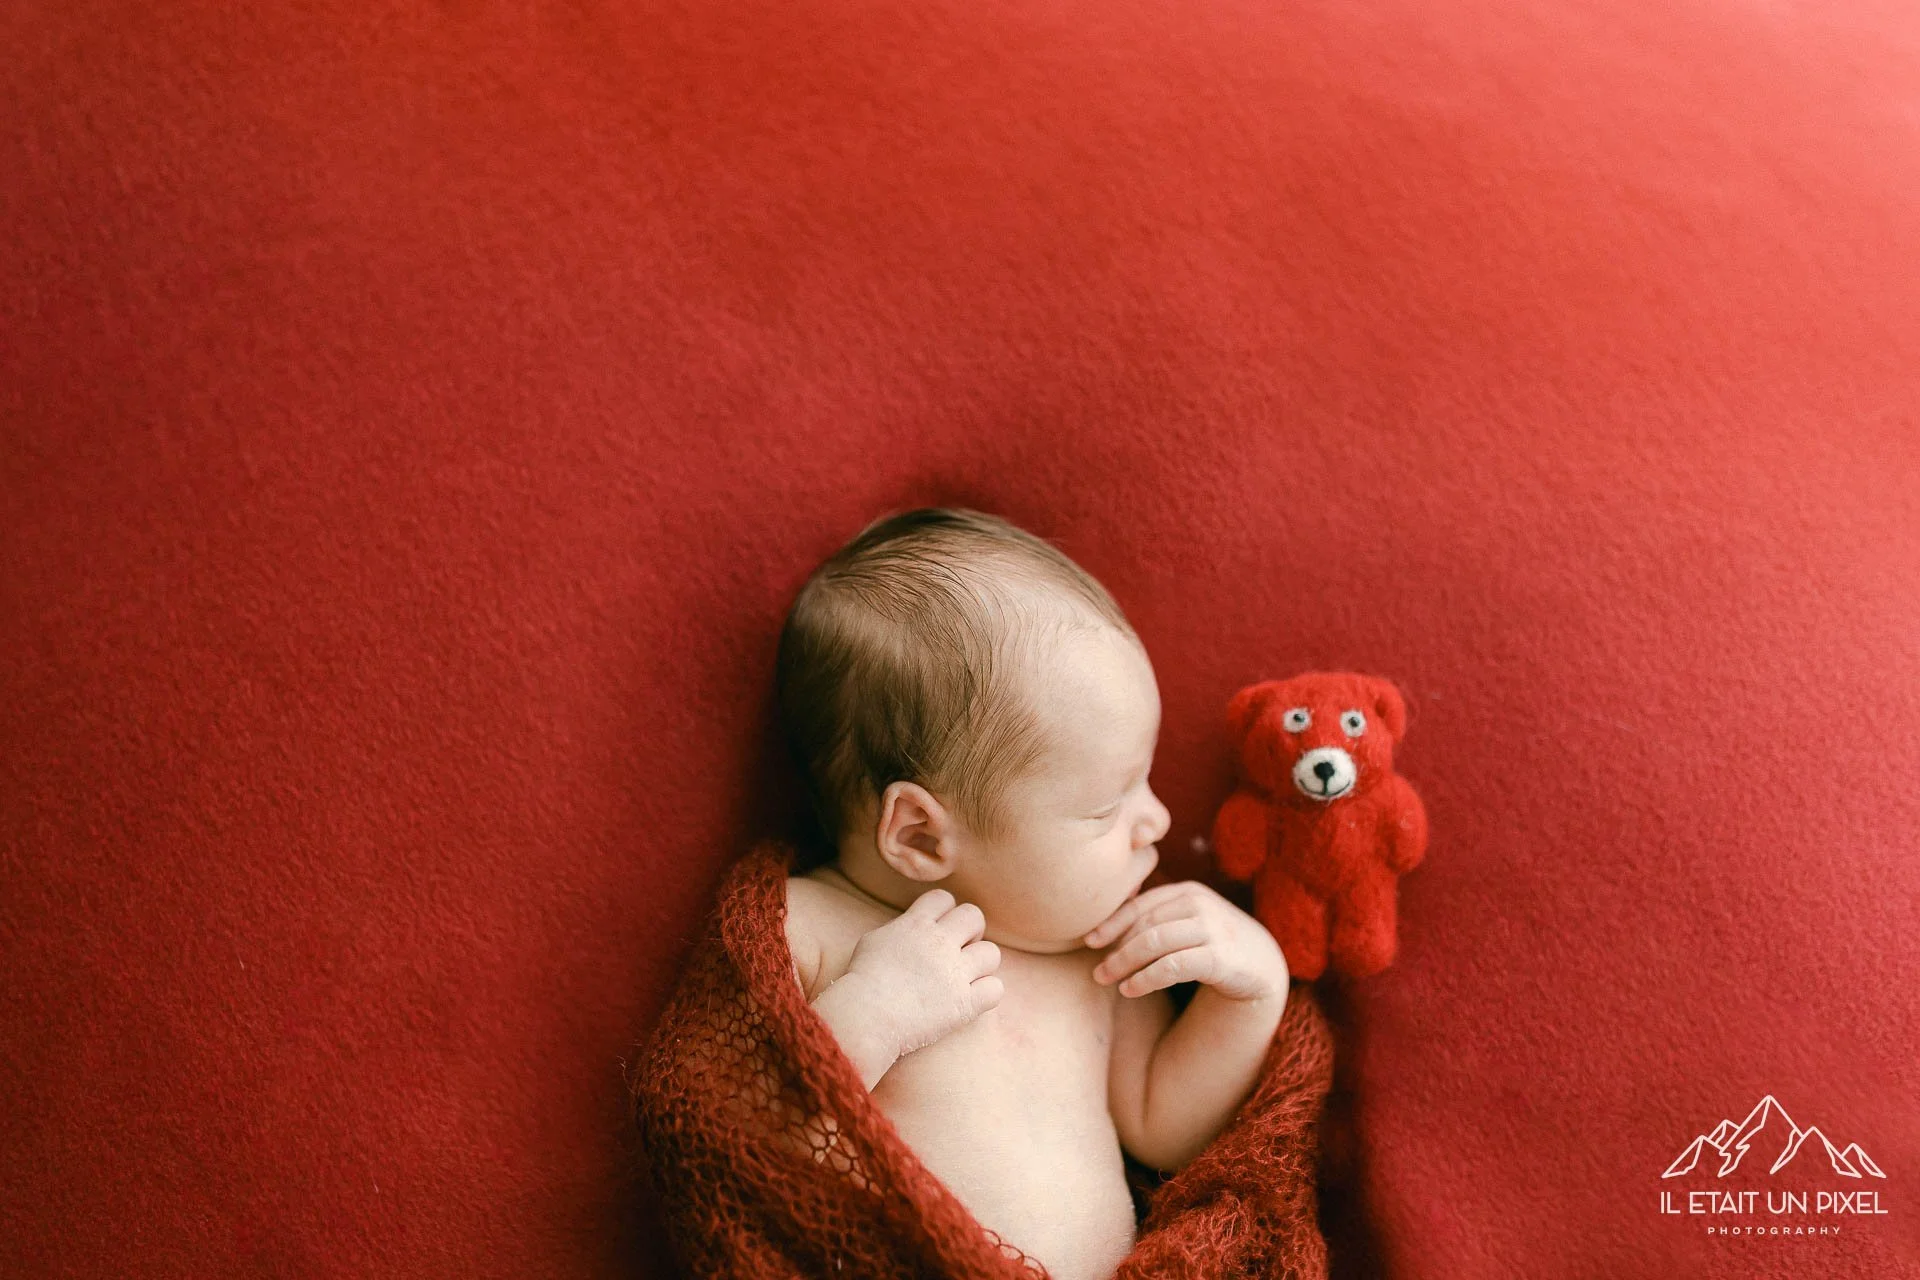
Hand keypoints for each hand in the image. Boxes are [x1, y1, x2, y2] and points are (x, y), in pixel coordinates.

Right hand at [838, 888, 1003, 1056]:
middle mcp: (939, 943)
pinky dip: (987, 993)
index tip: (938, 929)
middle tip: (959, 951)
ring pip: (992, 953)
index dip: (944, 912)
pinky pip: (995, 989)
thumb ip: (901, 929)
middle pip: (974, 917)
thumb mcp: (874, 941)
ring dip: (981, 964)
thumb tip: (915, 926)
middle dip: (971, 931)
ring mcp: (954, 973)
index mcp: (915, 924)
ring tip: (965, 977)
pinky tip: (971, 1000)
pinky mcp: (964, 1003)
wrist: (863, 1018)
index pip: (943, 898)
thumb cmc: (861, 982)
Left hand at [1085, 881, 1288, 1001]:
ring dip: (1124, 963)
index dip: (1112, 922)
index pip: (1141, 904)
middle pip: (1144, 924)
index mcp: (1188, 892)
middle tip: (1096, 971)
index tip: (1089, 941)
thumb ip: (1158, 917)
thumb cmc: (1215, 944)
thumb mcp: (1188, 923)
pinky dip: (1145, 978)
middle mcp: (1199, 904)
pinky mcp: (1219, 956)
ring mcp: (1212, 928)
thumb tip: (1106, 924)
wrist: (1263, 967)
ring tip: (1106, 980)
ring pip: (1154, 942)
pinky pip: (1172, 966)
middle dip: (1115, 948)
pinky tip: (1130, 990)